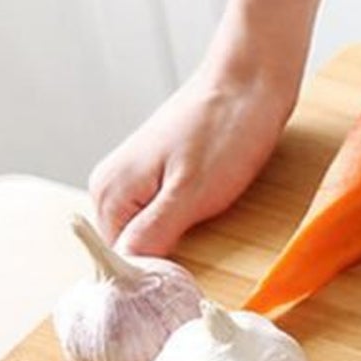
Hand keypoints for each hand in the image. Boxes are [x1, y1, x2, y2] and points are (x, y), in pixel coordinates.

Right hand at [89, 44, 298, 255]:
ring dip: (181, 240)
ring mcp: (136, 179)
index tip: (185, 279)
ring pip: (152, 234)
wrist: (250, 81)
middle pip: (133, 249)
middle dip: (167, 257)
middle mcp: (113, 186)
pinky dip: (188, 222)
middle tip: (205, 245)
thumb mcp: (191, 191)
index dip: (152, 276)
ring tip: (209, 221)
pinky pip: (166, 216)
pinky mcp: (161, 175)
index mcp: (110, 192)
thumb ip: (154, 233)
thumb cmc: (225, 130)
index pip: (118, 261)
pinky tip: (210, 209)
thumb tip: (125, 271)